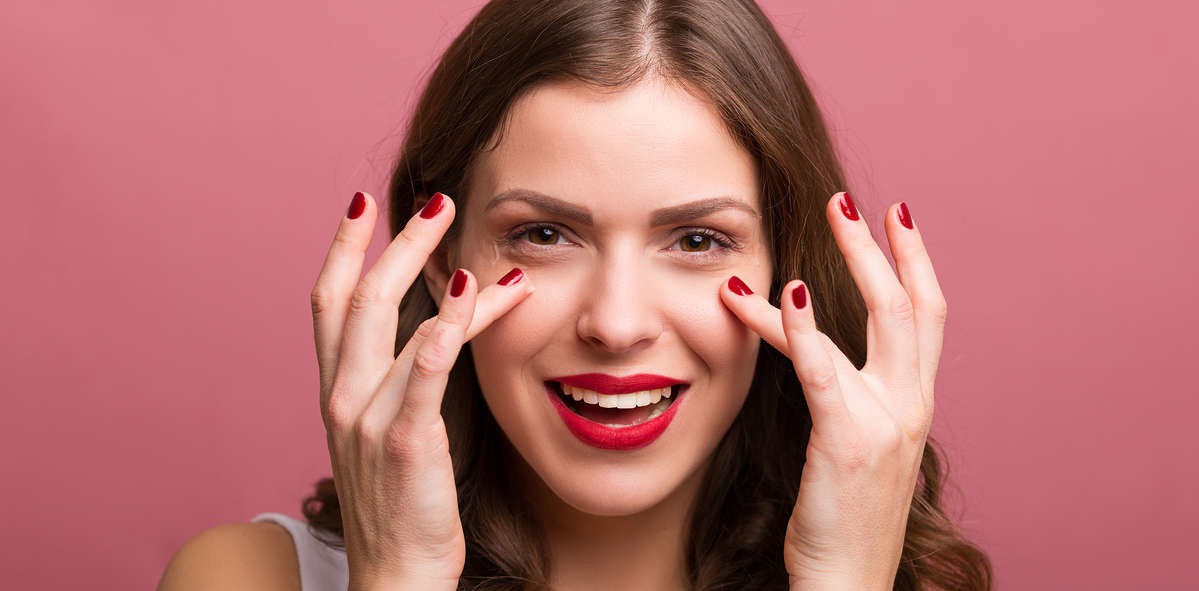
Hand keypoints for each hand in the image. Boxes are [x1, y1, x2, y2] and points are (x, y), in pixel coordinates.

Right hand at [310, 191, 533, 589]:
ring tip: (473, 241)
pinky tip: (473, 295)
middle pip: (359, 298)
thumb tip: (428, 332)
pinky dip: (447, 328)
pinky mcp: (406, 442)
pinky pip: (424, 372)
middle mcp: (344, 398)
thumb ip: (395, 383)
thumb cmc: (400, 506)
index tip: (362, 205)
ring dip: (436, 272)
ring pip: (395, 324)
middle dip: (396, 242)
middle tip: (438, 201)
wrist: (395, 576)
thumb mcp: (384, 435)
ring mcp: (370, 419)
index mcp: (338, 392)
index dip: (343, 250)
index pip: (328, 304)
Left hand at [719, 193, 943, 589]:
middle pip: (910, 306)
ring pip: (879, 322)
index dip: (915, 264)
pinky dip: (805, 329)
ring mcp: (885, 423)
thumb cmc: (842, 518)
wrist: (847, 583)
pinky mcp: (846, 442)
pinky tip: (787, 294)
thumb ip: (851, 398)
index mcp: (911, 405)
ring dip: (850, 261)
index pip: (926, 318)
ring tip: (824, 216)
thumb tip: (822, 355)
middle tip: (849, 200)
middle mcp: (909, 406)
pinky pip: (825, 372)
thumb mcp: (856, 446)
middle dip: (883, 247)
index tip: (897, 217)